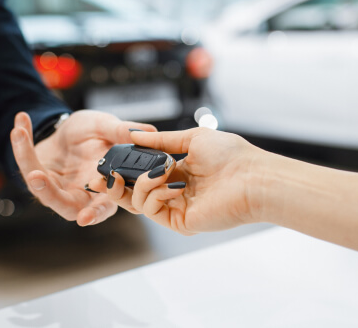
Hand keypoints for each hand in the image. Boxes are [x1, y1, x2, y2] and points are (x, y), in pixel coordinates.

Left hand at [10, 110, 155, 225]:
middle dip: (50, 194)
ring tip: (20, 136)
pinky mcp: (38, 179)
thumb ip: (121, 131)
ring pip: (42, 188)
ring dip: (28, 162)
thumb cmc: (93, 134)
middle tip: (36, 176)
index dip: (96, 214)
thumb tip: (148, 132)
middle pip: (67, 207)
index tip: (85, 217)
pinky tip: (21, 123)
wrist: (68, 129)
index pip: (105, 207)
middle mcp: (81, 194)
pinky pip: (28, 165)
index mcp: (105, 187)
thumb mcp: (106, 126)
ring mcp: (57, 190)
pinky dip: (22, 144)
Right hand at [89, 128, 267, 234]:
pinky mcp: (180, 222)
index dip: (126, 167)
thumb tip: (135, 135)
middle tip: (104, 173)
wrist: (253, 178)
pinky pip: (151, 210)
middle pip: (134, 191)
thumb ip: (160, 140)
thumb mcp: (192, 138)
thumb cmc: (232, 156)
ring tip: (161, 172)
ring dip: (142, 183)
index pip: (144, 172)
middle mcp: (176, 190)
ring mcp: (177, 207)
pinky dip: (154, 194)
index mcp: (180, 171)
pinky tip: (172, 185)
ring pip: (138, 202)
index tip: (109, 159)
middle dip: (116, 182)